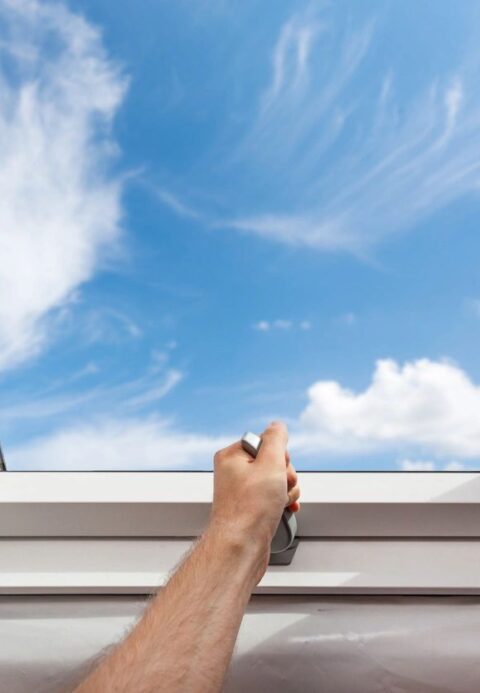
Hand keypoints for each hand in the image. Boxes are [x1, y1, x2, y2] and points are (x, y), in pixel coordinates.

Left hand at [208, 422, 299, 580]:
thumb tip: (278, 426)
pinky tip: (283, 511)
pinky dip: (282, 503)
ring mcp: (242, 491)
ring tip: (280, 503)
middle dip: (285, 476)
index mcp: (231, 456)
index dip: (279, 457)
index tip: (276, 470)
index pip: (266, 442)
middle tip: (279, 488)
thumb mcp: (270, 463)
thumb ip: (276, 439)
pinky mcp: (250, 508)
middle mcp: (233, 472)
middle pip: (273, 461)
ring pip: (276, 481)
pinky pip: (273, 497)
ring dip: (286, 491)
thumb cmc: (250, 510)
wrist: (241, 548)